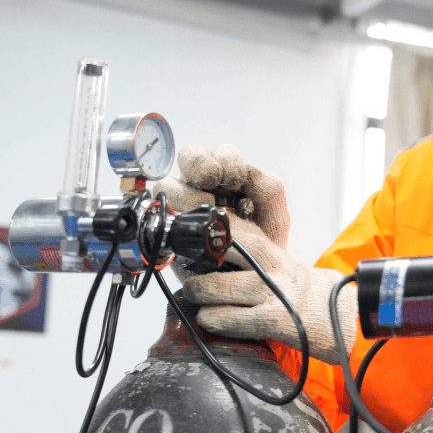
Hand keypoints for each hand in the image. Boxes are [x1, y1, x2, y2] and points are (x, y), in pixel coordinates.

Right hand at [155, 144, 289, 247]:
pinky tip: (191, 229)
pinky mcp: (169, 228)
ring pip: (169, 184)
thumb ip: (269, 190)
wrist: (252, 278)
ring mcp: (182, 206)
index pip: (222, 155)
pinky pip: (158, 214)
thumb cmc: (262, 246)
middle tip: (213, 181)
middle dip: (200, 164)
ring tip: (206, 213)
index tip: (236, 178)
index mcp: (229, 179)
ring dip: (186, 194)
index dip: (227, 161)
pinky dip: (171, 216)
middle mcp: (202, 187)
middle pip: (188, 157)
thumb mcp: (274, 217)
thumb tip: (249, 172)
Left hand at [186, 218, 356, 364]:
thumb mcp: (285, 264)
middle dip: (197, 260)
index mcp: (274, 250)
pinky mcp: (278, 320)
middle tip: (185, 270)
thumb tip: (211, 255)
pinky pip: (237, 319)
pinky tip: (208, 319)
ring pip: (223, 287)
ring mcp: (275, 293)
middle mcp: (274, 267)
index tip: (186, 237)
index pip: (234, 230)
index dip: (206, 232)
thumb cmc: (312, 294)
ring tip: (194, 296)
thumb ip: (255, 257)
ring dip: (201, 292)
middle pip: (225, 250)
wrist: (349, 318)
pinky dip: (216, 319)